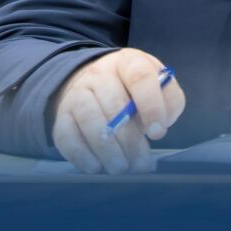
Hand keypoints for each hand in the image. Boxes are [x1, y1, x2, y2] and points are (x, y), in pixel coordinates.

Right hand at [49, 49, 183, 174]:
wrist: (92, 86)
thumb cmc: (133, 92)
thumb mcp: (157, 86)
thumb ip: (169, 101)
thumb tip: (160, 125)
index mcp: (128, 62)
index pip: (140, 77)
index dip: (151, 106)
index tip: (157, 133)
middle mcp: (99, 73)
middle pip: (114, 104)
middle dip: (130, 139)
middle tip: (141, 163)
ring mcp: (77, 92)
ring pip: (89, 118)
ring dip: (107, 149)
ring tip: (121, 168)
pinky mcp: (62, 116)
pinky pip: (66, 135)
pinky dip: (82, 155)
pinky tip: (97, 167)